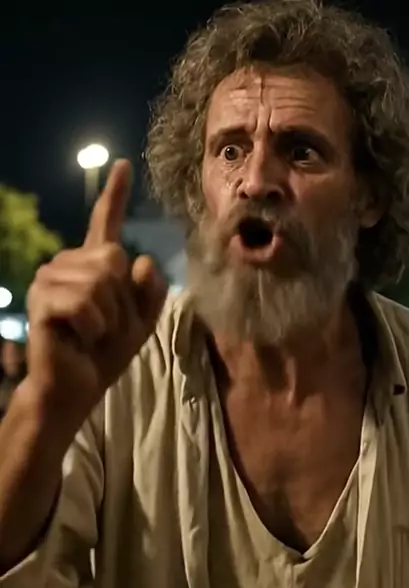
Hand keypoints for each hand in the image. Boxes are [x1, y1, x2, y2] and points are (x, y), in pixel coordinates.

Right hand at [26, 160, 166, 428]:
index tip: (125, 164)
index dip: (115, 195)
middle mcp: (68, 265)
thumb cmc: (104, 355)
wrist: (76, 387)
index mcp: (93, 267)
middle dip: (122, 302)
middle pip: (114, 259)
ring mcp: (51, 279)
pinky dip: (94, 327)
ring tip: (91, 334)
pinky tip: (80, 339)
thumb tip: (143, 260)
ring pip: (101, 281)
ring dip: (108, 318)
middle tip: (105, 328)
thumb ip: (151, 292)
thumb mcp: (142, 323)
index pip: (105, 224)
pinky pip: (86, 303)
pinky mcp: (42, 300)